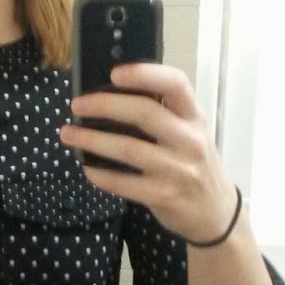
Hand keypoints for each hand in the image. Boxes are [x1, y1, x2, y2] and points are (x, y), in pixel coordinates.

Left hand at [60, 61, 236, 242]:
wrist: (215, 211)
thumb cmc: (194, 163)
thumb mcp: (190, 132)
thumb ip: (165, 113)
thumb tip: (112, 94)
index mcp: (193, 116)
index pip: (176, 84)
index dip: (145, 74)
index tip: (114, 73)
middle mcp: (189, 140)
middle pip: (145, 113)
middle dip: (104, 105)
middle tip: (77, 106)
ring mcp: (177, 169)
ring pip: (128, 149)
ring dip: (92, 140)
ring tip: (68, 134)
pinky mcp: (163, 196)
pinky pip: (124, 183)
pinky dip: (101, 175)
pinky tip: (87, 168)